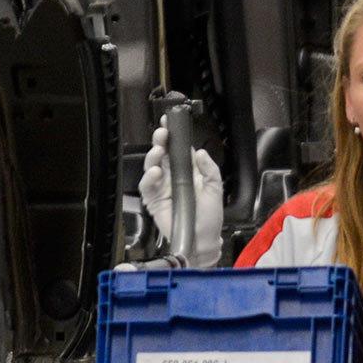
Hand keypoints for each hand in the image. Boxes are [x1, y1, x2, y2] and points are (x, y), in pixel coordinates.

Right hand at [136, 118, 224, 267]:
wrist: (202, 240)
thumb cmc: (210, 216)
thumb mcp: (215, 189)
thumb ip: (210, 169)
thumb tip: (200, 152)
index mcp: (187, 171)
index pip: (177, 149)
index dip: (173, 136)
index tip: (170, 122)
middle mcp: (172, 176)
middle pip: (162, 154)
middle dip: (160, 141)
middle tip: (162, 133)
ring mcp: (161, 188)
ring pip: (151, 166)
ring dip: (153, 156)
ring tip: (158, 151)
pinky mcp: (153, 200)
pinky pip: (147, 186)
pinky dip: (149, 178)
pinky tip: (156, 173)